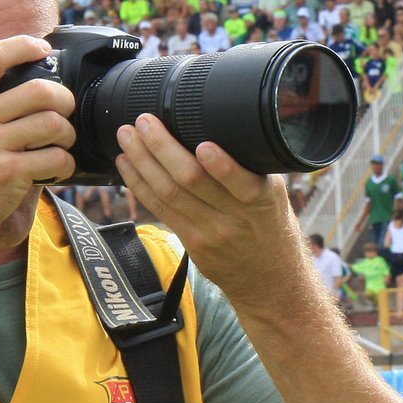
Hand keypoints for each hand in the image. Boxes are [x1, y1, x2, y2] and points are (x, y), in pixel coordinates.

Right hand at [0, 35, 75, 256]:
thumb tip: (21, 85)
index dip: (23, 45)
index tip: (42, 48)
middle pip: (39, 89)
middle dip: (63, 100)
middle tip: (64, 112)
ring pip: (54, 123)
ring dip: (68, 135)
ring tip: (60, 146)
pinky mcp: (8, 174)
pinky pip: (57, 158)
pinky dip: (66, 165)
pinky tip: (56, 171)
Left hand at [114, 112, 297, 307]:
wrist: (270, 280)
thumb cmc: (271, 227)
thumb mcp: (276, 196)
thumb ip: (251, 170)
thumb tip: (217, 130)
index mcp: (262, 201)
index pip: (241, 183)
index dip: (220, 166)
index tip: (203, 144)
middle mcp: (234, 218)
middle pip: (191, 182)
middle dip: (163, 148)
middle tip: (144, 122)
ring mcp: (209, 234)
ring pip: (168, 194)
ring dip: (142, 162)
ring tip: (126, 136)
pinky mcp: (191, 244)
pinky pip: (161, 210)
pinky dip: (140, 185)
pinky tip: (126, 165)